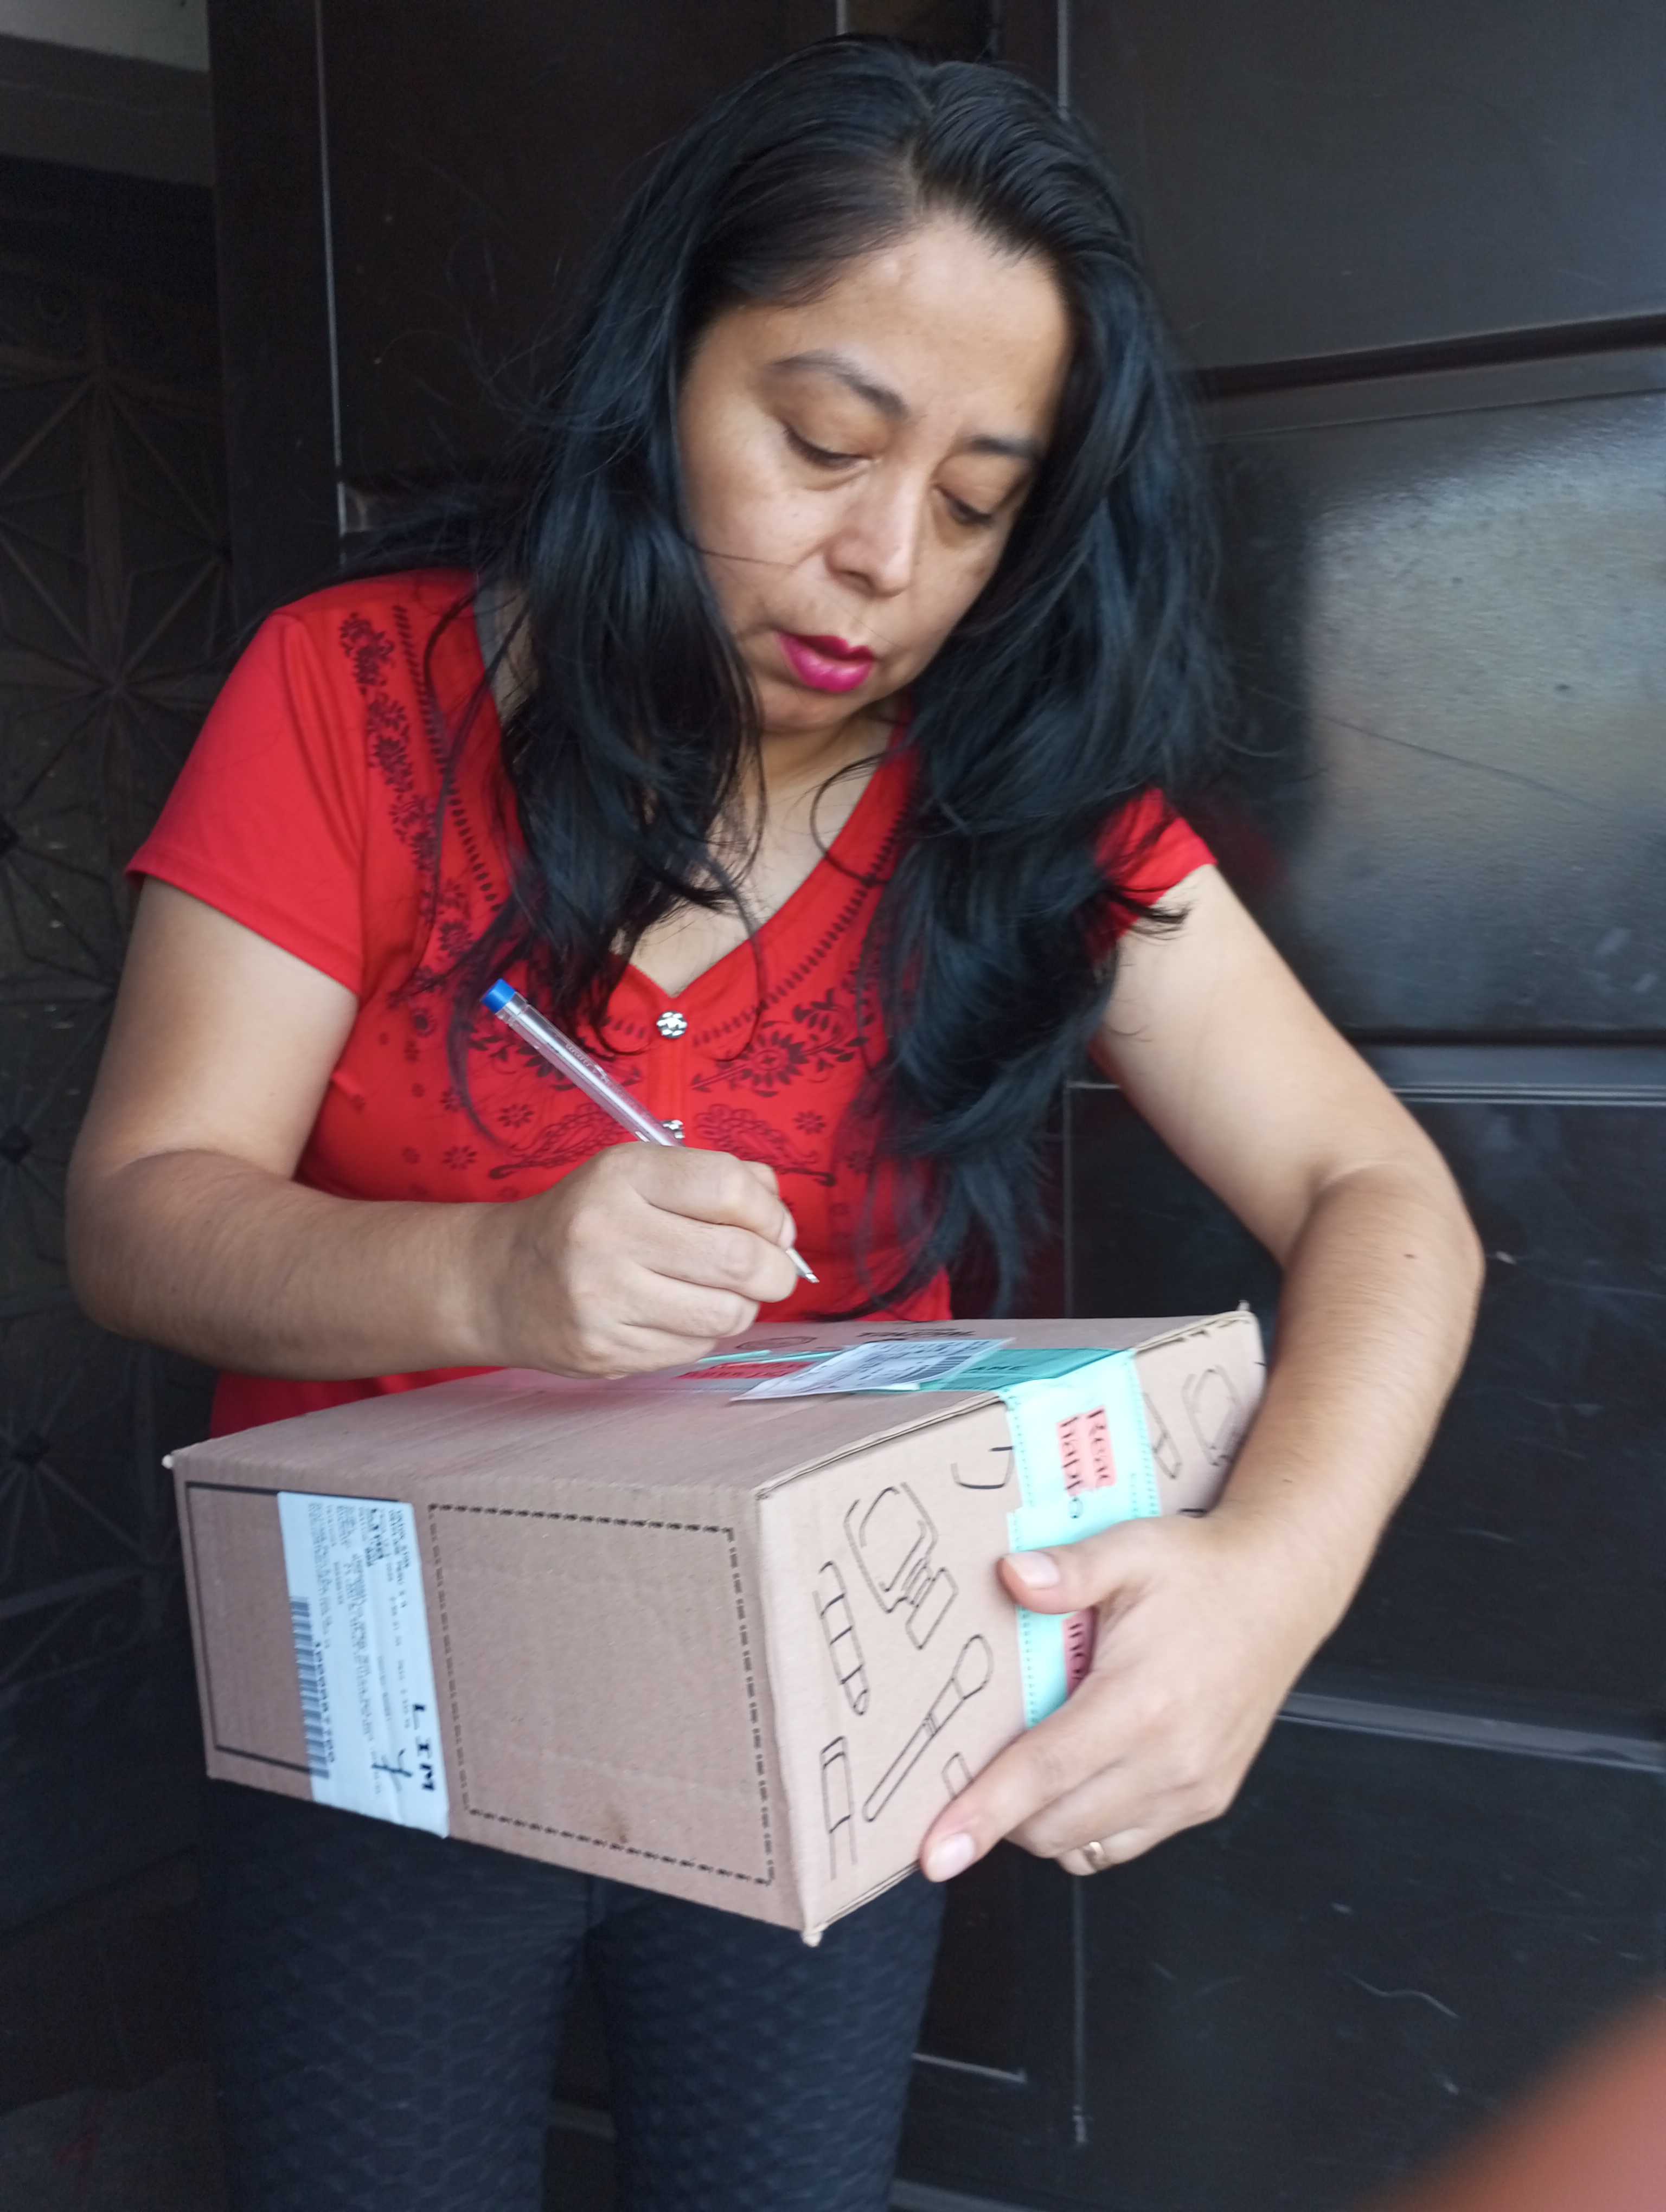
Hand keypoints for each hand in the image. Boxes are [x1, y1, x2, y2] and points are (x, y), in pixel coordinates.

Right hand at [471, 1143, 801, 1377]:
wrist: (500, 1280)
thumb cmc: (588, 1220)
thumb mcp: (639, 1175)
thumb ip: (718, 1180)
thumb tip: (782, 1219)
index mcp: (622, 1175)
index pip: (729, 1187)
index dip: (771, 1213)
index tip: (775, 1228)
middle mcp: (607, 1232)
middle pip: (738, 1259)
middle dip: (775, 1271)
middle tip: (772, 1273)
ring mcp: (601, 1298)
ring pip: (725, 1314)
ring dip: (741, 1307)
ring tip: (720, 1294)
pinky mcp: (603, 1350)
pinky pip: (693, 1348)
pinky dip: (702, 1334)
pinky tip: (677, 1316)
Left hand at [918, 1507, 1329, 1881]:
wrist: (1281, 1590)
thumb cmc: (1202, 1571)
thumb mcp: (1131, 1549)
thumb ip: (1069, 1568)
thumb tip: (1011, 1576)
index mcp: (1141, 1702)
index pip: (1043, 1773)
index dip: (983, 1815)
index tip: (935, 1852)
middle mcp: (1170, 1760)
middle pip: (1054, 1825)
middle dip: (1001, 1815)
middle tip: (972, 1772)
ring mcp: (1192, 1790)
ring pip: (1086, 1847)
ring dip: (1042, 1824)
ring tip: (1026, 1771)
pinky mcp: (1206, 1801)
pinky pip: (1124, 1844)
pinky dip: (1086, 1827)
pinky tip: (1078, 1777)